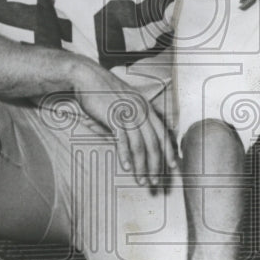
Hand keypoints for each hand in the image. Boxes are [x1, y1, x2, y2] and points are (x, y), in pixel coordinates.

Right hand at [72, 59, 176, 187]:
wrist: (86, 76)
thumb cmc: (102, 91)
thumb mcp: (123, 104)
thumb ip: (131, 121)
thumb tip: (133, 141)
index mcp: (145, 107)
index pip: (162, 133)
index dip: (168, 151)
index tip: (173, 167)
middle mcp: (140, 110)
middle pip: (154, 143)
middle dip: (156, 166)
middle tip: (156, 182)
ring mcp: (128, 113)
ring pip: (140, 145)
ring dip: (142, 166)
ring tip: (142, 181)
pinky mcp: (114, 116)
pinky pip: (123, 140)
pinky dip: (125, 155)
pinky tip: (126, 167)